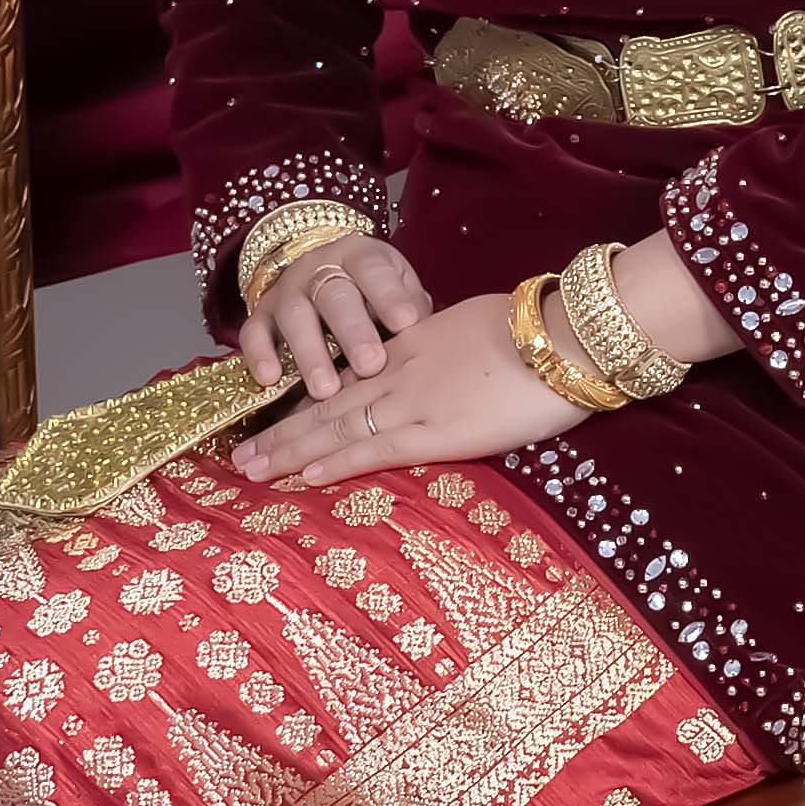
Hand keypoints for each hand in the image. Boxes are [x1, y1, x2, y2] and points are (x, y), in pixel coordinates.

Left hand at [229, 286, 561, 488]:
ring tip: (251, 469)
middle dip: (282, 431)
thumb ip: (454, 349)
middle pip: (326, 403)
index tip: (280, 417)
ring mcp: (413, 401)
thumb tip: (452, 367)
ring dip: (290, 450)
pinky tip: (305, 476)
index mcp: (414, 344)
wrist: (563, 338)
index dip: (310, 400)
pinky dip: (334, 462)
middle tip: (240, 453)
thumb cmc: (539, 333)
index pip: (350, 376)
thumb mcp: (482, 329)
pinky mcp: (434, 432)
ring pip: (335, 427)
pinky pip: (372, 448)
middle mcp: (401, 371)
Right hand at [238, 226, 432, 402]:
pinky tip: (271, 379)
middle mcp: (319, 268)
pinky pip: (254, 333)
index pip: (374, 271)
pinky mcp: (261, 314)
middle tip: (371, 365)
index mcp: (360, 257)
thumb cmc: (375, 293)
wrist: (326, 270)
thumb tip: (431, 343)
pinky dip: (260, 355)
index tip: (407, 324)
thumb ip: (409, 311)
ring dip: (310, 353)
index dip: (389, 296)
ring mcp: (286, 290)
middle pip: (334, 297)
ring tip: (326, 389)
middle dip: (353, 332)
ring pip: (295, 317)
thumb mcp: (397, 290)